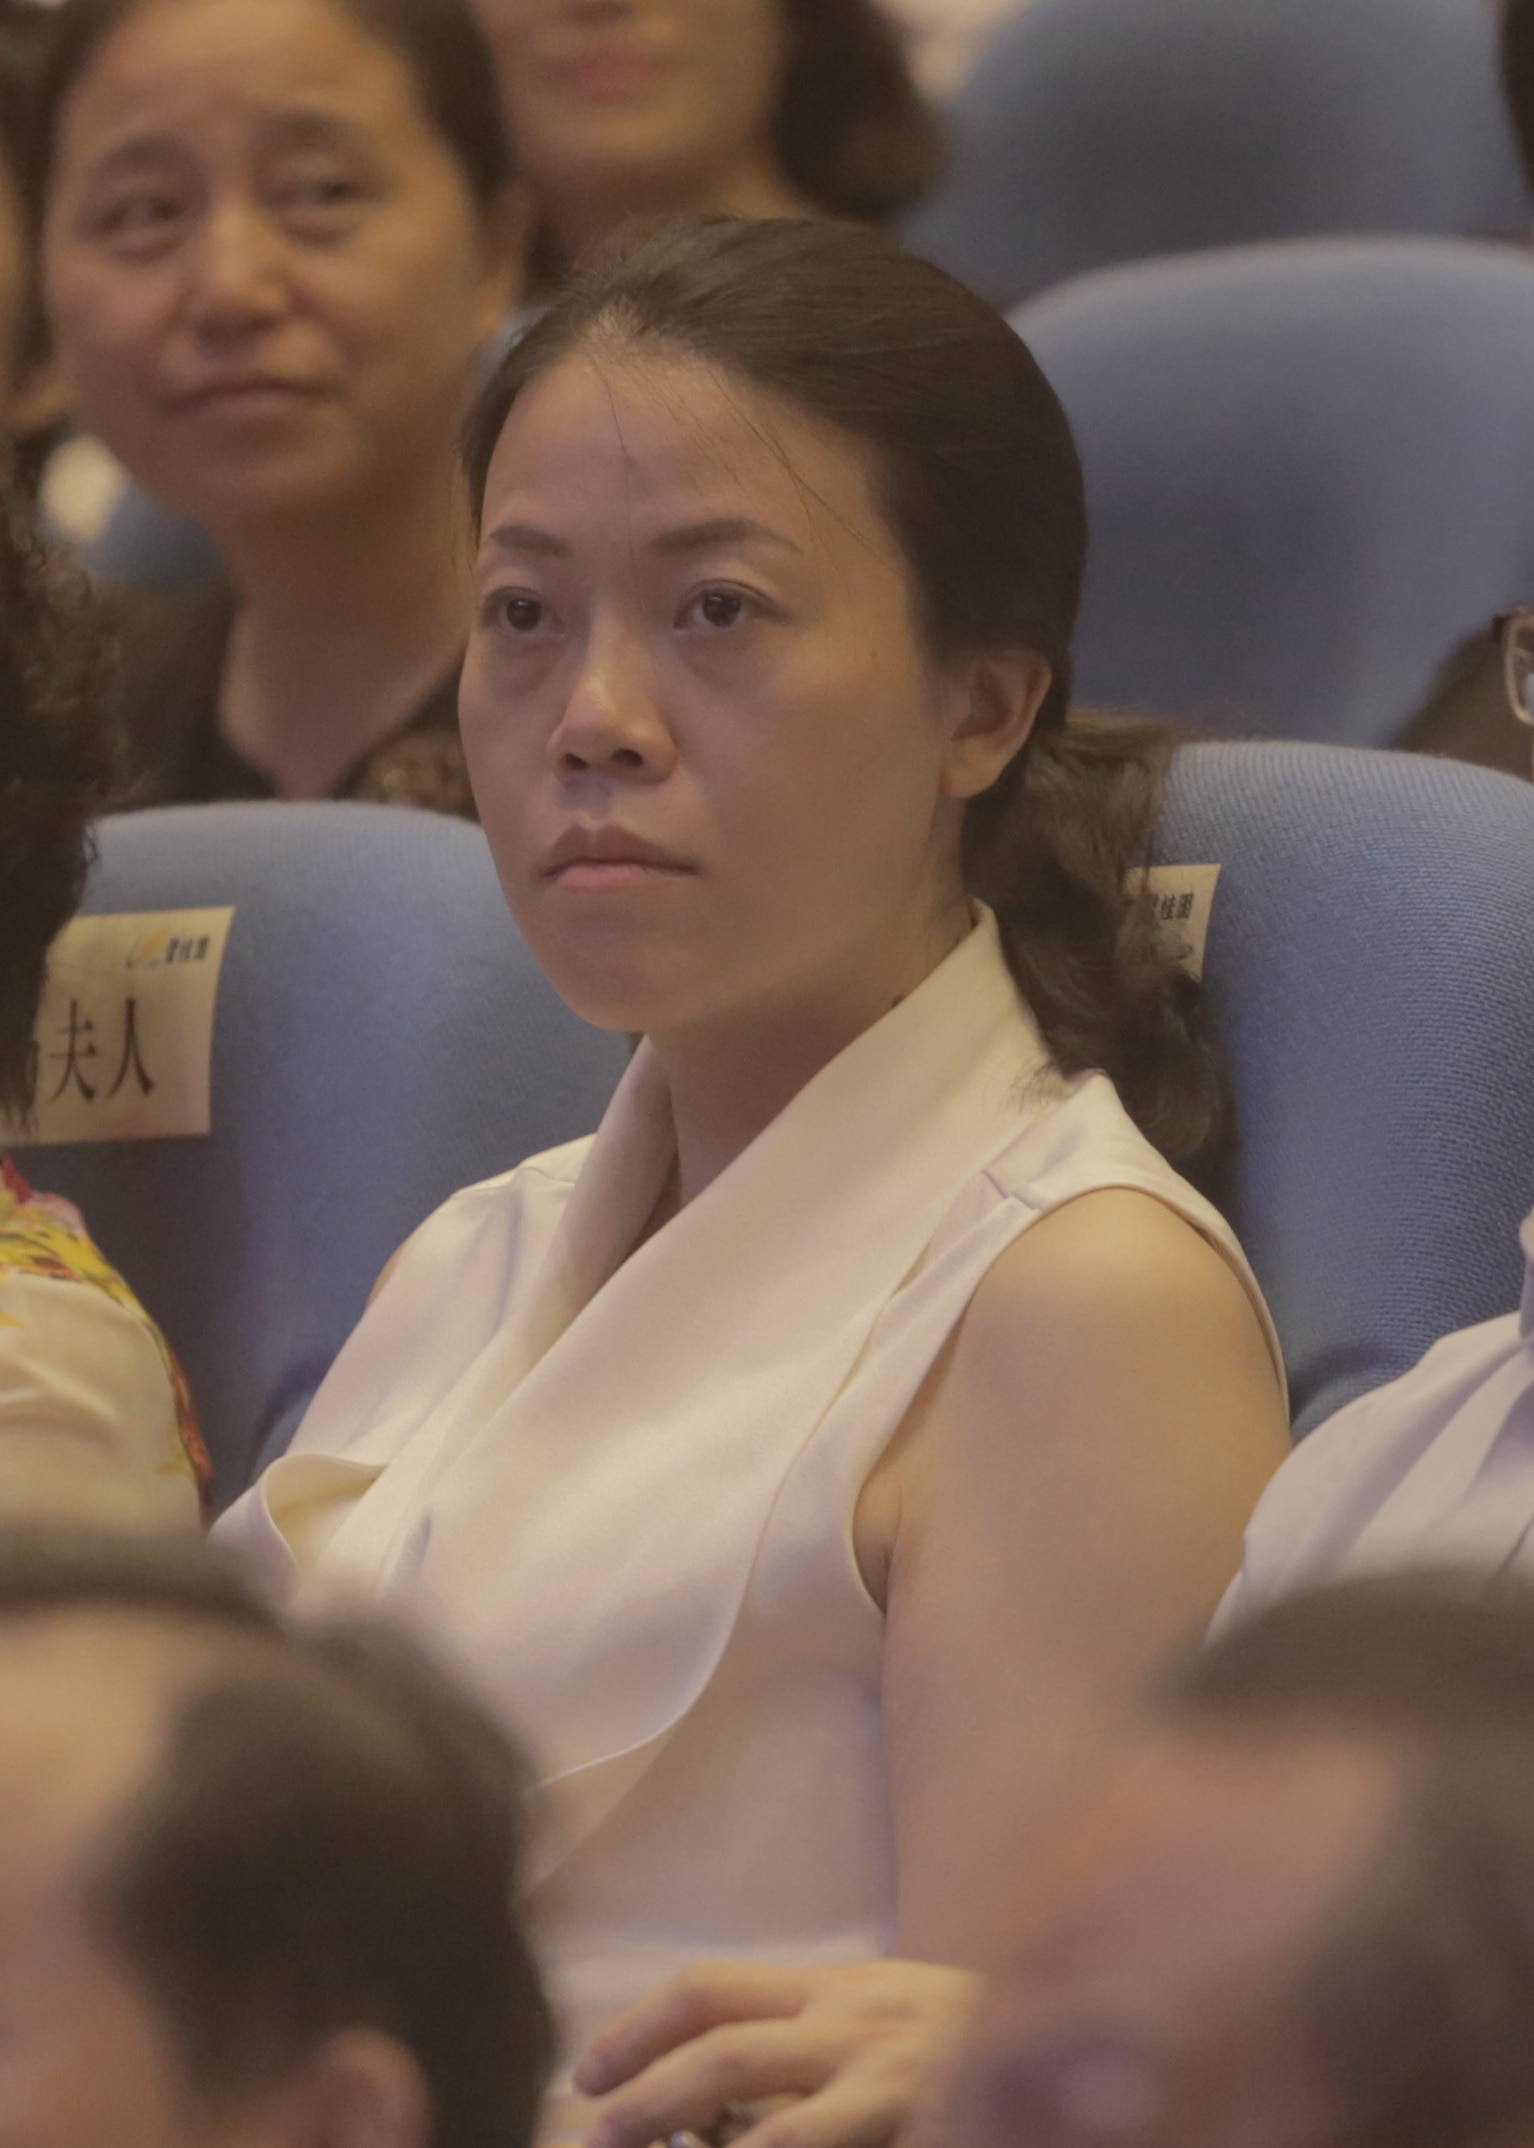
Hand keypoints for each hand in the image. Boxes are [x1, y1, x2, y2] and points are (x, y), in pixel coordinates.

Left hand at [574, 1958, 981, 2147]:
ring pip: (776, 2134)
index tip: (585, 2073)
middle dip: (643, 2096)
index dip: (637, 2028)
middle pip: (723, 2053)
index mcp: (836, 1989)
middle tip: (591, 2138)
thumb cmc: (963, 2043)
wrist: (1086, 2033)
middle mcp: (857, 2027)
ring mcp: (896, 2085)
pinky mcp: (933, 2131)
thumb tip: (704, 2082)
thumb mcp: (884, 2019)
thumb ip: (812, 2038)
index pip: (711, 1991)